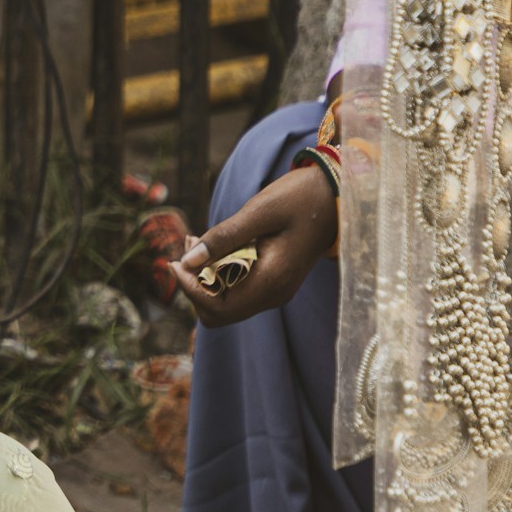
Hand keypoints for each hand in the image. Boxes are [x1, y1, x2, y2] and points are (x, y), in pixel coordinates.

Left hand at [170, 165, 336, 326]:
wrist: (335, 197)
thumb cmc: (299, 198)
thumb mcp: (258, 211)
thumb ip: (223, 237)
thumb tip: (186, 262)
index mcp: (272, 281)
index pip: (217, 308)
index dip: (190, 288)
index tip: (176, 260)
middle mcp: (274, 294)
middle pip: (217, 313)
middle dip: (195, 284)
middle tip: (189, 245)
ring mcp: (274, 291)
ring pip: (224, 304)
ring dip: (204, 277)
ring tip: (197, 240)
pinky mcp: (272, 282)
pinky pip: (236, 290)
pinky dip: (217, 272)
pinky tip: (211, 245)